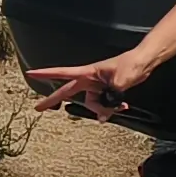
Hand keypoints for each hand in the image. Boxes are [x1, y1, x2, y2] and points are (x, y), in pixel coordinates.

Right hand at [28, 55, 150, 116]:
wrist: (144, 62)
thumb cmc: (131, 64)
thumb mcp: (120, 82)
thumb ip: (110, 98)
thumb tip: (105, 114)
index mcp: (88, 73)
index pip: (63, 73)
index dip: (46, 74)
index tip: (31, 73)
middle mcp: (89, 80)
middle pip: (68, 92)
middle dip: (54, 100)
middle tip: (38, 108)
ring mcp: (97, 85)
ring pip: (92, 104)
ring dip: (103, 109)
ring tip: (119, 106)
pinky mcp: (106, 90)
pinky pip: (103, 104)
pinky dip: (111, 107)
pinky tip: (122, 106)